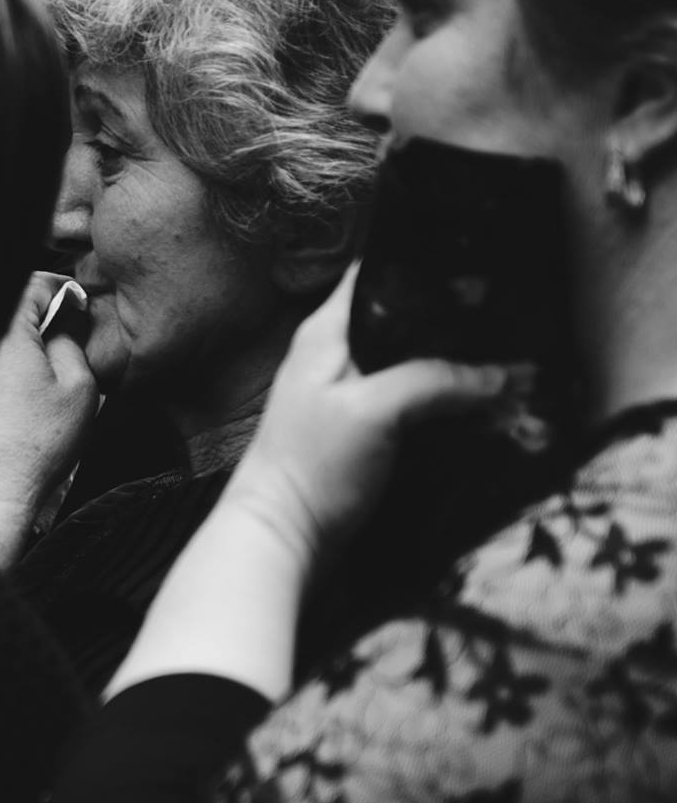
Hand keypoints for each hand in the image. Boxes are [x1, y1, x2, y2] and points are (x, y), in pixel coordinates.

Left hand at [0, 272, 98, 564]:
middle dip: (28, 315)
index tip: (73, 310)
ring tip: (23, 368)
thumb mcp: (78, 388)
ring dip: (0, 338)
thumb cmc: (31, 447)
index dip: (59, 294)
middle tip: (51, 338)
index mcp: (1, 327)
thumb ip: (72, 338)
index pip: (33, 282)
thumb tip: (64, 317)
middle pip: (1, 302)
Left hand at [222, 261, 520, 571]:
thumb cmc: (314, 465)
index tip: (481, 266)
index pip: (377, 273)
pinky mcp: (365, 429)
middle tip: (516, 320)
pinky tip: (490, 407)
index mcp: (327, 331)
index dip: (425, 265)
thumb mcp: (375, 409)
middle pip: (405, 319)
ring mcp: (350, 391)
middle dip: (457, 323)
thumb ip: (433, 379)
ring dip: (460, 367)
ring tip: (518, 366)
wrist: (283, 536)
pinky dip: (450, 401)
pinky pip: (416, 400)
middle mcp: (337, 352)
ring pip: (415, 362)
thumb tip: (499, 374)